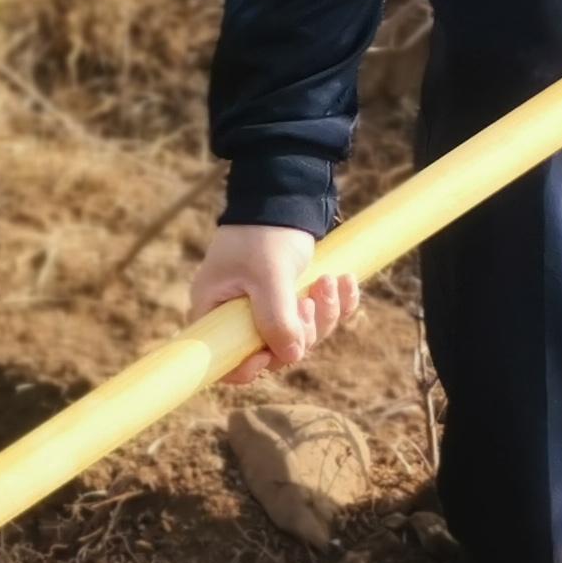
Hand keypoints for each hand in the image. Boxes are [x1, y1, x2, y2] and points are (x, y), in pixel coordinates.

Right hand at [187, 220, 359, 380]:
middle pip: (271, 350)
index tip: (270, 354)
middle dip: (300, 331)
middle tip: (307, 303)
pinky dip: (338, 304)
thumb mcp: (268, 275)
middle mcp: (239, 313)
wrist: (285, 196)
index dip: (247, 366)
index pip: (222, 359)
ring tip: (328, 281)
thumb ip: (276, 317)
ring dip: (323, 314)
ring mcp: (269, 307)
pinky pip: (320, 318)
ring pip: (300, 335)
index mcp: (215, 309)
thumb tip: (291, 356)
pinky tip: (346, 281)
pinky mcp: (295, 298)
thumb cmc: (264, 232)